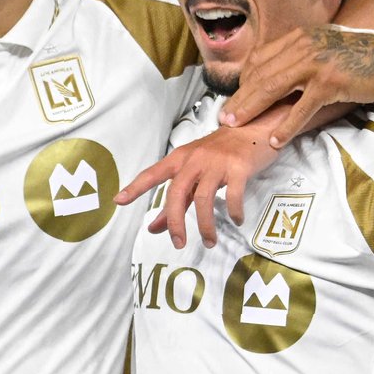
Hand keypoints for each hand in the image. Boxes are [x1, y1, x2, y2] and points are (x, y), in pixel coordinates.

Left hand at [114, 119, 280, 249]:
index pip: (153, 174)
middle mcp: (195, 159)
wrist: (254, 129)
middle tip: (178, 244)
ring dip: (206, 225)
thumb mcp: (195, 173)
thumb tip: (154, 228)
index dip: (136, 187)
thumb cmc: (221, 153)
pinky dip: (234, 212)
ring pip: (204, 199)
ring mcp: (217, 163)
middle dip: (175, 222)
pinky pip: (233, 196)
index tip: (119, 201)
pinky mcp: (239, 168)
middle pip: (177, 193)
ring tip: (209, 242)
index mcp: (180, 159)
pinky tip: (237, 220)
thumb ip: (176, 200)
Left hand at [220, 25, 373, 147]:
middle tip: (223, 116)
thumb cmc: (360, 57)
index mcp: (300, 37)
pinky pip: (301, 108)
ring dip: (251, 108)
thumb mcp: (325, 47)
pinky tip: (276, 139)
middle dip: (239, 97)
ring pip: (272, 87)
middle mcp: (304, 46)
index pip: (260, 58)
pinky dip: (286, 126)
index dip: (243, 80)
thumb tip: (278, 73)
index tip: (233, 97)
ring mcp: (316, 63)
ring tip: (237, 125)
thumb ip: (300, 56)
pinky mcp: (330, 83)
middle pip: (260, 73)